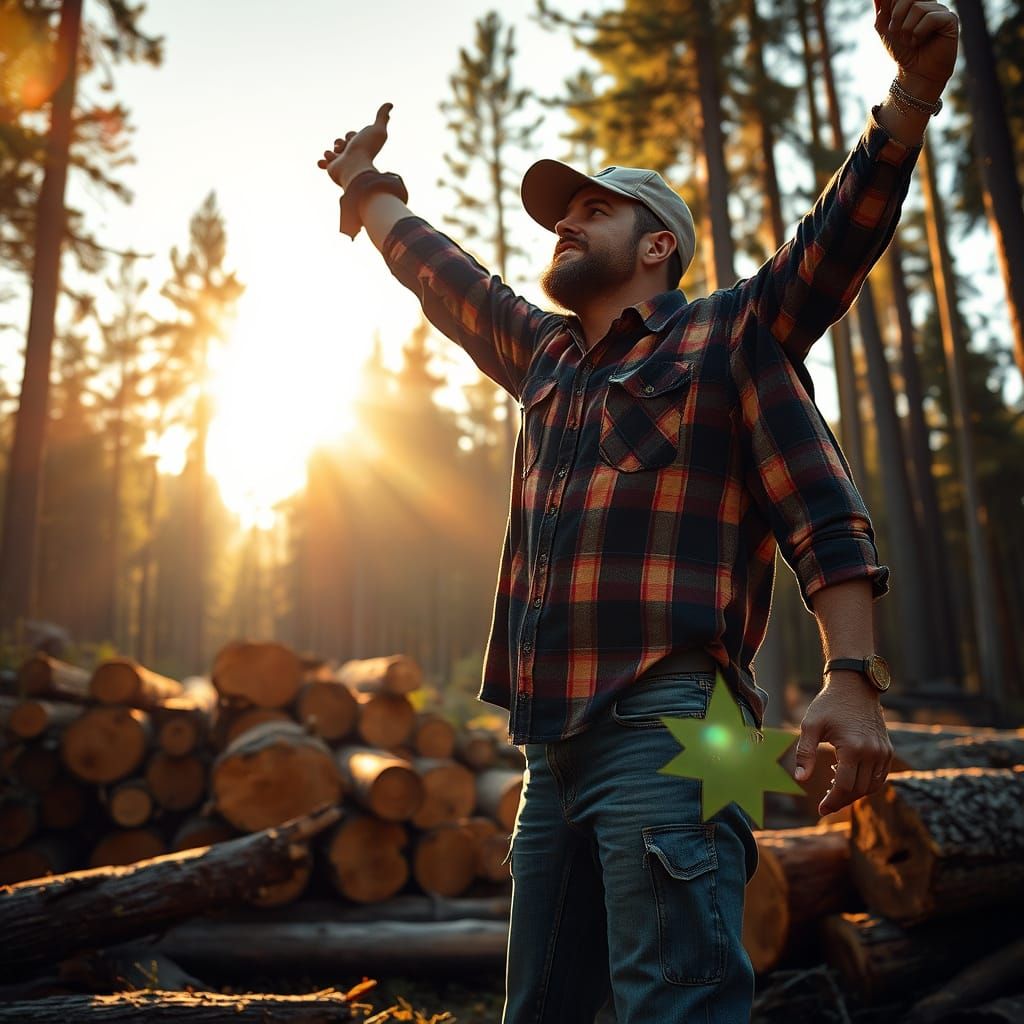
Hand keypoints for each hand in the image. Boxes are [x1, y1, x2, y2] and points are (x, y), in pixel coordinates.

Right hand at [316, 102, 393, 189]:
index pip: (351, 136)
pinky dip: (324, 161)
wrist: (354, 168)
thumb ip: (382, 117)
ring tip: (335, 156)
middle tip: (345, 149)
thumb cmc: (366, 149)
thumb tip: (390, 104)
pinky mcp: (333, 170)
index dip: (351, 135)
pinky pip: (324, 162)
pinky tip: (327, 160)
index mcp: (361, 148)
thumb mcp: (377, 130)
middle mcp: (352, 157)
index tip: (356, 140)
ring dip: (331, 151)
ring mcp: (343, 164)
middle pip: (340, 142)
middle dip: (340, 142)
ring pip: (331, 151)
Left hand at [793, 673, 894, 815]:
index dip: (832, 801)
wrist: (855, 686)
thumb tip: (800, 779)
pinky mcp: (887, 750)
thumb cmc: (829, 704)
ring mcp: (883, 752)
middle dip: (841, 800)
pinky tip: (848, 778)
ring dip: (855, 794)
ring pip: (872, 786)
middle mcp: (873, 753)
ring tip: (835, 791)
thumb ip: (805, 753)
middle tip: (825, 805)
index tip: (820, 809)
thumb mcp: (810, 726)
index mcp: (854, 748)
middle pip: (859, 790)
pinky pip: (880, 777)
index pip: (845, 786)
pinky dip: (866, 784)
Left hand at [874, 0, 958, 90]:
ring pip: (917, 8)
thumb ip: (882, 10)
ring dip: (907, 29)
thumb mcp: (886, 29)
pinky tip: (920, 41)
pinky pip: (930, 18)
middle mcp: (929, 3)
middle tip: (898, 33)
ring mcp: (940, 10)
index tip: (891, 25)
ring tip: (911, 40)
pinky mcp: (950, 19)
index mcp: (916, 2)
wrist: (915, 72)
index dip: (892, 9)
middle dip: (897, 17)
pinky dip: (919, 33)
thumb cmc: (902, 51)